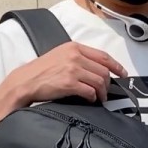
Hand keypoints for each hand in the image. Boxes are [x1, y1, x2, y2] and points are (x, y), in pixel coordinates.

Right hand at [1, 42, 127, 107]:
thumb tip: (95, 68)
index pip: (103, 56)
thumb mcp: (60, 56)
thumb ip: (78, 58)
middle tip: (107, 91)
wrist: (25, 81)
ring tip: (100, 98)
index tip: (123, 73)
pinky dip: (93, 97)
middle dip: (108, 83)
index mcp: (74, 47)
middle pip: (103, 70)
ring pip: (99, 81)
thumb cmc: (41, 71)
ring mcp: (72, 69)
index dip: (116, 65)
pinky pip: (90, 91)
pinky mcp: (69, 83)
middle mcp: (75, 56)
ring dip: (102, 92)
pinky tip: (90, 99)